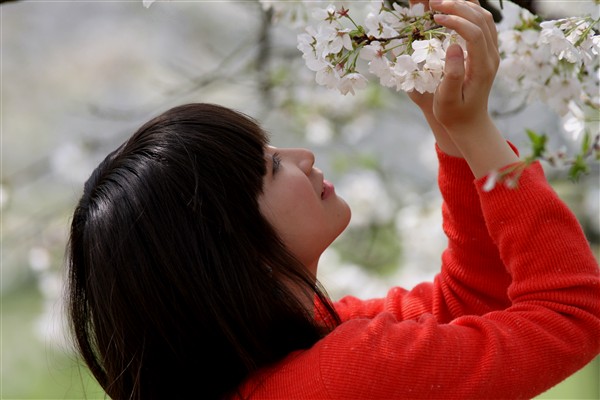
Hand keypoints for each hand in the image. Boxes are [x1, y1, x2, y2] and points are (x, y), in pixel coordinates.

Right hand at [425, 0, 516, 177]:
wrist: (470, 123)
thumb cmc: (453, 114)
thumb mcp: (447, 99)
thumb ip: (452, 74)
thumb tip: (454, 46)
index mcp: (483, 67)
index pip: (475, 33)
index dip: (456, 21)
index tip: (435, 18)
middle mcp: (491, 56)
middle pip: (482, 19)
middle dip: (458, 6)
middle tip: (434, 3)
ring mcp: (492, 53)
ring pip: (485, 18)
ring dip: (464, 6)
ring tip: (440, 4)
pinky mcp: (487, 52)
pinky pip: (483, 24)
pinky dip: (469, 12)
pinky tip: (452, 12)